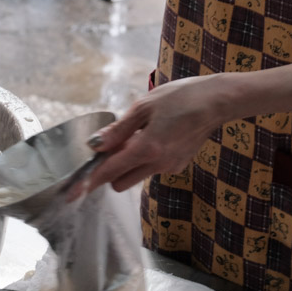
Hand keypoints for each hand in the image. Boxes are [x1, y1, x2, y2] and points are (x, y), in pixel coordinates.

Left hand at [68, 75, 232, 199]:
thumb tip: (95, 145)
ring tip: (138, 135)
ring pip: (136, 176)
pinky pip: (152, 168)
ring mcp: (171, 167)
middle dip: (110, 171)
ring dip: (128, 164)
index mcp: (147, 148)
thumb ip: (118, 129)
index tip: (73, 192)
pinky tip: (155, 136)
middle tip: (111, 147)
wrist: (218, 101)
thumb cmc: (181, 97)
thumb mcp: (144, 107)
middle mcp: (159, 164)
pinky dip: (145, 158)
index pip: (110, 171)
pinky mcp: (179, 165)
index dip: (89, 182)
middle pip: (120, 182)